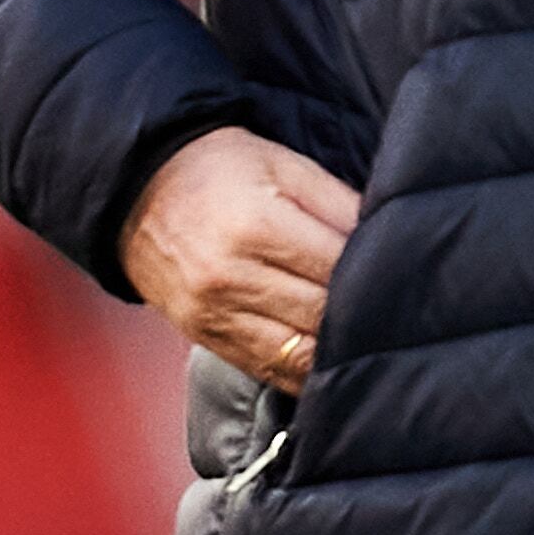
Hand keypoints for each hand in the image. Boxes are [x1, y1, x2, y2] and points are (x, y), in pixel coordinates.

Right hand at [121, 126, 362, 392]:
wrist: (137, 191)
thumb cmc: (217, 169)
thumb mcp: (282, 163)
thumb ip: (337, 202)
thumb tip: (386, 238)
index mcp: (254, 225)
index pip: (336, 267)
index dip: (375, 268)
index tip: (396, 266)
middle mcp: (230, 278)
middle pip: (321, 315)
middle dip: (358, 309)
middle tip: (386, 299)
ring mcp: (214, 316)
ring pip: (299, 355)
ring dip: (334, 345)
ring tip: (359, 328)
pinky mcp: (205, 339)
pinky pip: (269, 371)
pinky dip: (303, 368)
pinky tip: (324, 352)